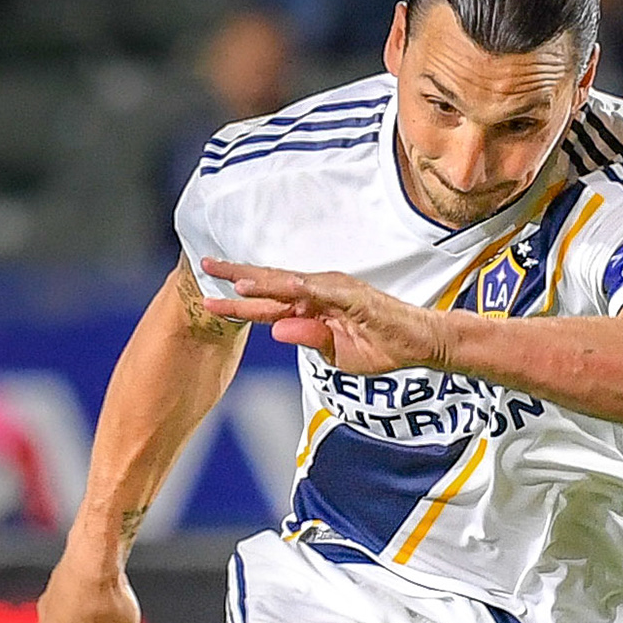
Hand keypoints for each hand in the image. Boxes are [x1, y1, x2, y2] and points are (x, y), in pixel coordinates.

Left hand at [201, 259, 450, 374]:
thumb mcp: (337, 356)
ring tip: (233, 280)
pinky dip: (299, 287)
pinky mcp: (354, 295)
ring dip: (264, 280)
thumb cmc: (381, 348)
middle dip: (237, 277)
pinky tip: (279, 286)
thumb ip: (310, 340)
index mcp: (311, 310)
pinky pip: (323, 290)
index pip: (267, 305)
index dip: (237, 303)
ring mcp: (335, 291)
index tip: (207, 298)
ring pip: (291, 283)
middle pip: (271, 284)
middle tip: (204, 266)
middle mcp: (318, 294)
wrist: (419, 344)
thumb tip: (278, 330)